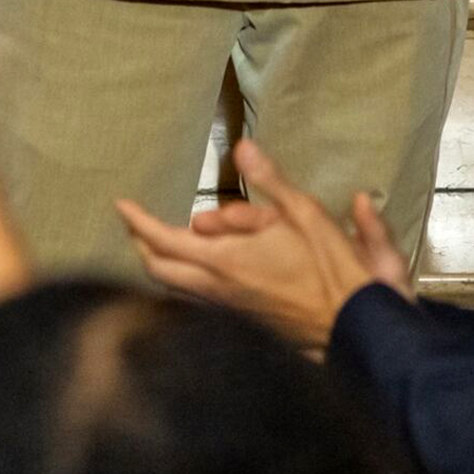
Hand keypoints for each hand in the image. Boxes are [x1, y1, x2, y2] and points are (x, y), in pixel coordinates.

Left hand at [115, 140, 409, 346]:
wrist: (350, 326)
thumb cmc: (330, 268)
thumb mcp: (305, 213)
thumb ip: (270, 181)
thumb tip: (243, 148)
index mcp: (226, 259)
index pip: (165, 240)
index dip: (138, 222)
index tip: (122, 205)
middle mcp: (216, 288)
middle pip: (159, 270)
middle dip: (141, 245)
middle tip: (135, 225)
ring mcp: (227, 309)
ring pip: (175, 288)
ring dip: (160, 263)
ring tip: (161, 242)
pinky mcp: (240, 322)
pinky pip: (195, 299)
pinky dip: (182, 280)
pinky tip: (196, 269)